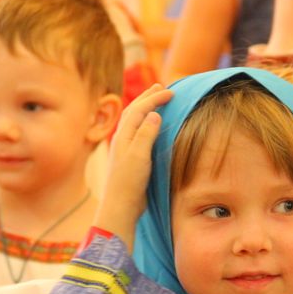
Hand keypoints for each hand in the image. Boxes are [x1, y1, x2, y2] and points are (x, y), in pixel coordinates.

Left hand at [95, 83, 173, 249]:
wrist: (121, 206)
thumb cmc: (129, 182)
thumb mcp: (139, 156)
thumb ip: (146, 133)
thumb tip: (154, 114)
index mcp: (124, 135)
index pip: (140, 109)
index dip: (155, 98)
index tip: (171, 92)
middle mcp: (122, 138)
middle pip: (134, 110)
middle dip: (148, 97)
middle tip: (162, 87)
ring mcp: (125, 148)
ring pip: (134, 120)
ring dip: (145, 107)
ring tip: (156, 101)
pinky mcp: (130, 158)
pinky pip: (137, 131)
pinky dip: (145, 122)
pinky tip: (151, 126)